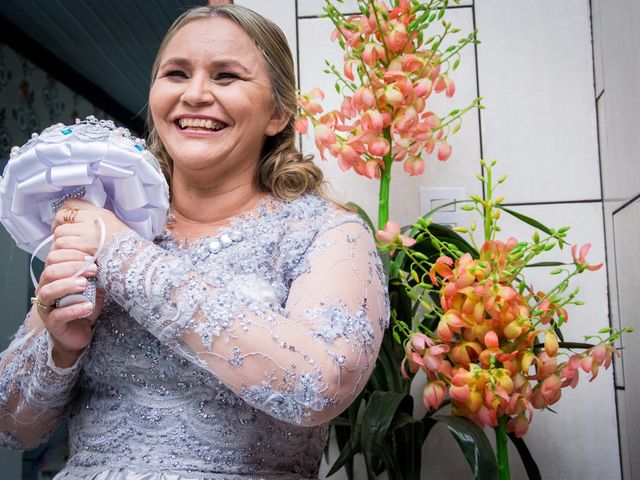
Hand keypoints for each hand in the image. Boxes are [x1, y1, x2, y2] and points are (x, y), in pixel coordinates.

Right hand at [34, 248, 104, 367]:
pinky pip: (58, 315)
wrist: (80, 332)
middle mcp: (45, 290)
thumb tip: (105, 260)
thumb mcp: (93, 287)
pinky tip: (88, 306)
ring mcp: (46, 307)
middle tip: (93, 269)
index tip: (91, 257)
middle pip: (49, 272)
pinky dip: (74, 309)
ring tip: (85, 285)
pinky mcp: (51, 323)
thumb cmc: (84, 306)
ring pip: (48, 291)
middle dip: (72, 268)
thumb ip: (94, 275)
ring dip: (68, 285)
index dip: (72, 255)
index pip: (54, 259)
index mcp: (53, 278)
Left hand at [51, 199, 127, 258]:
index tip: (62, 221)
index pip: (71, 204)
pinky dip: (62, 252)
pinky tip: (69, 256)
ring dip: (59, 243)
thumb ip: (94, 220)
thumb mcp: (112, 224)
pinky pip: (63, 246)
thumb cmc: (125, 246)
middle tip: (61, 237)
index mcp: (99, 213)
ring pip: (59, 234)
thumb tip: (76, 220)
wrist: (134, 260)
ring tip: (66, 249)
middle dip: (57, 228)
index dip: (63, 213)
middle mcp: (93, 220)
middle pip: (61, 218)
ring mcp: (88, 234)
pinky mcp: (84, 248)